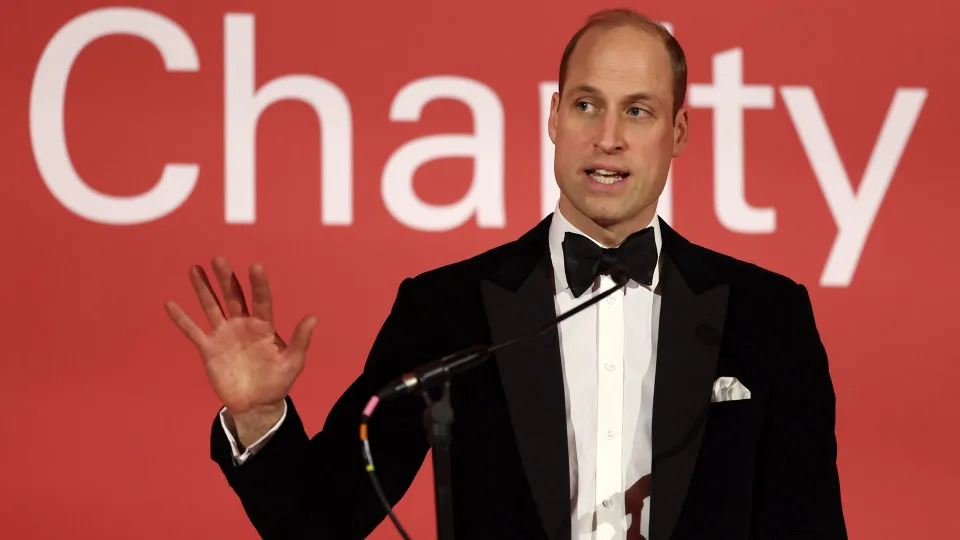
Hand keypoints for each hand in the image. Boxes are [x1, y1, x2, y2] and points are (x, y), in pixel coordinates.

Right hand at [165, 257, 317, 420]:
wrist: (256, 404)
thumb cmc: (277, 381)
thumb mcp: (292, 363)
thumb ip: (300, 340)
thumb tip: (313, 317)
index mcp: (264, 326)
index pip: (262, 300)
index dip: (259, 285)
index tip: (255, 266)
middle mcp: (242, 325)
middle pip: (233, 297)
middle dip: (226, 279)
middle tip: (219, 258)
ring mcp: (224, 335)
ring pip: (211, 307)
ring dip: (203, 289)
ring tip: (196, 268)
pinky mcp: (208, 349)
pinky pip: (192, 331)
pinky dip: (182, 318)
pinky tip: (171, 303)